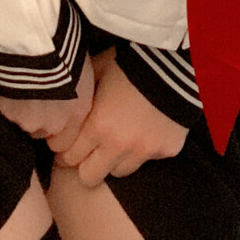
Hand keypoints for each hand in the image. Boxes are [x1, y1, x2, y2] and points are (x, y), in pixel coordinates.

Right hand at [0, 51, 94, 155]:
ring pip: (24, 124)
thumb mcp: (82, 68)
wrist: (37, 41)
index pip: (66, 141)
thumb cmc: (65, 46)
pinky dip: (6, 101)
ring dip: (23, 111)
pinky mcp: (8, 113)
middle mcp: (55, 123)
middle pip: (45, 133)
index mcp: (78, 112)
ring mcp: (29, 121)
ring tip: (22, 87)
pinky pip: (6, 112)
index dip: (59, 130)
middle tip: (36, 96)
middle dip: (40, 120)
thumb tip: (73, 91)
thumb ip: (77, 90)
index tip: (54, 115)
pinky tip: (8, 83)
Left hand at [53, 47, 188, 187]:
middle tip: (87, 151)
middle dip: (84, 165)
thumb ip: (80, 92)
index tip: (65, 146)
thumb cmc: (131, 61)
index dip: (64, 152)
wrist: (176, 61)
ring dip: (114, 160)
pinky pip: (148, 160)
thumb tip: (63, 101)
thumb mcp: (97, 69)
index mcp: (98, 125)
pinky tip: (145, 130)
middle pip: (89, 178)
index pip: (68, 158)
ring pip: (119, 172)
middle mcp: (119, 144)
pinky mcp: (167, 150)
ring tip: (117, 141)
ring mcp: (145, 151)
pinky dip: (143, 150)